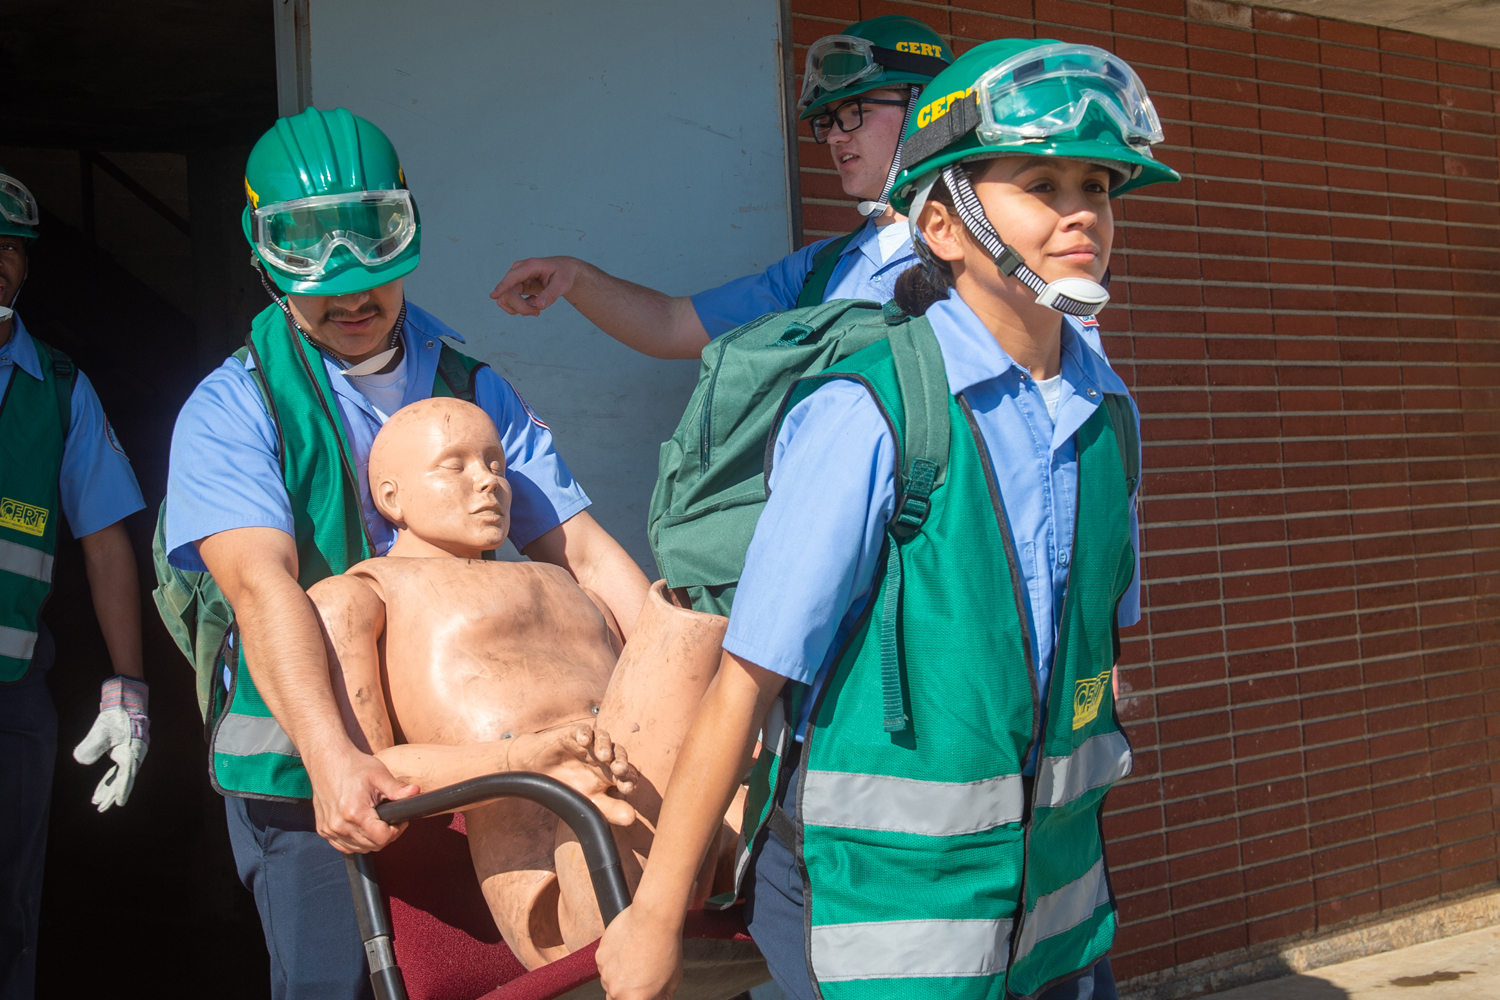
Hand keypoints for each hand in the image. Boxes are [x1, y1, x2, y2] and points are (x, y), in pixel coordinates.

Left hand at [73, 676, 149, 811]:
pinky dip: (108, 781)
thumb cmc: (116, 716)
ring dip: (108, 789)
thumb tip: (80, 760)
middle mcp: (133, 756)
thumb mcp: (102, 729)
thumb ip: (91, 745)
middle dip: (111, 794)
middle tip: (100, 808)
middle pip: (123, 780)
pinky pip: (117, 772)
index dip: (122, 790)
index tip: (118, 804)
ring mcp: (129, 756)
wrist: (127, 703)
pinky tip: (100, 790)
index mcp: (131, 752)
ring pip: (120, 778)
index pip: (127, 775)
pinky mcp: (123, 754)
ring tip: (96, 802)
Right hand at [306, 744, 419, 853]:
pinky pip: (345, 846)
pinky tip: (362, 826)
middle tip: (390, 818)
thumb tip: (416, 792)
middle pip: (373, 845)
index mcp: (355, 813)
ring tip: (376, 820)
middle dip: (386, 835)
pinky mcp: (323, 830)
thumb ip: (397, 788)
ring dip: (372, 839)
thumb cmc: (354, 766)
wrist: (327, 760)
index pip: (383, 838)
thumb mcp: (379, 774)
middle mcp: (340, 825)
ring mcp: (329, 830)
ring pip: (360, 848)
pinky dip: (356, 841)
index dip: (397, 831)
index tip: (399, 820)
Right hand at [490, 256, 581, 316]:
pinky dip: (520, 307)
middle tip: (537, 313)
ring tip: (536, 309)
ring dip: (520, 309)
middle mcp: (519, 271)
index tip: (493, 296)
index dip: (502, 287)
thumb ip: (551, 294)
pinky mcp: (515, 286)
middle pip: (508, 293)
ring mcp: (515, 279)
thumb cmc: (563, 274)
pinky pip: (509, 300)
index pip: (512, 277)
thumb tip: (539, 306)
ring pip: (506, 298)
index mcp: (530, 266)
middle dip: (521, 308)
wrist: (563, 272)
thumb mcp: (563, 284)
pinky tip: (534, 304)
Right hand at [511, 723, 639, 826]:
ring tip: (604, 756)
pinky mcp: (574, 734)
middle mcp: (604, 758)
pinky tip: (584, 740)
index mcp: (611, 774)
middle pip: (619, 755)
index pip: (627, 775)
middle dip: (621, 762)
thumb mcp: (589, 802)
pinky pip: (583, 730)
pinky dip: (584, 733)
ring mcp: (590, 745)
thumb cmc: (568, 788)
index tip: (628, 789)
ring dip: (605, 746)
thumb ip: (610, 809)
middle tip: (621, 770)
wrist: (538, 772)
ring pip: (604, 739)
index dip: (630, 780)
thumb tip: (632, 818)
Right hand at [596, 903, 683, 999]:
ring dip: (619, 974)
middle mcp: (616, 989)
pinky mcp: (600, 955)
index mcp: (634, 999)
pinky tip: (628, 948)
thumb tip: (656, 998)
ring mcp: (605, 973)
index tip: (643, 990)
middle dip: (627, 990)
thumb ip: (660, 997)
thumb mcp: (672, 981)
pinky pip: (605, 963)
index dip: (639, 996)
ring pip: (609, 980)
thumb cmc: (665, 947)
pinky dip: (613, 959)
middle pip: (617, 997)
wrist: (654, 919)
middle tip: (640, 975)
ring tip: (636, 958)